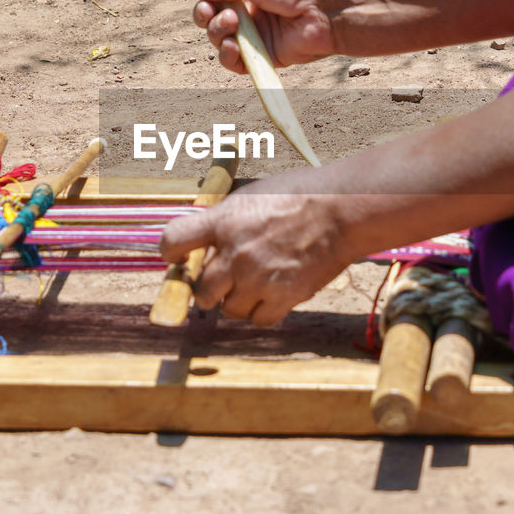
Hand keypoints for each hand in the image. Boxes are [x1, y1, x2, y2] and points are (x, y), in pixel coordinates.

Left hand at [158, 183, 348, 325]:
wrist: (341, 211)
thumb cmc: (301, 195)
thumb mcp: (252, 195)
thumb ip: (225, 219)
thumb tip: (207, 239)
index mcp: (223, 221)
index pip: (173, 241)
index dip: (171, 254)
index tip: (179, 259)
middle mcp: (234, 253)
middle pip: (201, 290)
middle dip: (209, 288)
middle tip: (222, 282)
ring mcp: (257, 278)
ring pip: (228, 310)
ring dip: (236, 302)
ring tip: (253, 288)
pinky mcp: (283, 297)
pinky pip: (258, 319)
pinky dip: (262, 312)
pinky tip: (272, 296)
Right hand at [188, 0, 341, 73]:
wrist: (331, 9)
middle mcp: (253, 4)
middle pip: (213, 9)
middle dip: (204, 10)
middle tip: (208, 8)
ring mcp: (258, 30)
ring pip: (220, 35)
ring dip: (216, 29)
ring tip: (231, 23)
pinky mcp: (265, 54)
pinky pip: (235, 61)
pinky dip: (228, 55)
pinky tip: (233, 46)